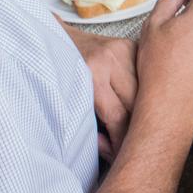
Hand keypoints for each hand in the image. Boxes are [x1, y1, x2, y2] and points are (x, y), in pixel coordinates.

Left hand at [63, 23, 137, 161]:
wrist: (46, 37)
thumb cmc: (54, 74)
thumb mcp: (65, 102)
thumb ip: (89, 125)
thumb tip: (111, 147)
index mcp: (91, 72)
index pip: (118, 115)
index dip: (123, 140)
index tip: (122, 155)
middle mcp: (110, 58)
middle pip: (137, 103)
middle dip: (135, 128)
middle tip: (131, 145)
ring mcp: (123, 49)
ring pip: (146, 91)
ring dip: (143, 111)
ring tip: (137, 127)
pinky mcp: (131, 45)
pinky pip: (145, 76)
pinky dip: (144, 94)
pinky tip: (141, 105)